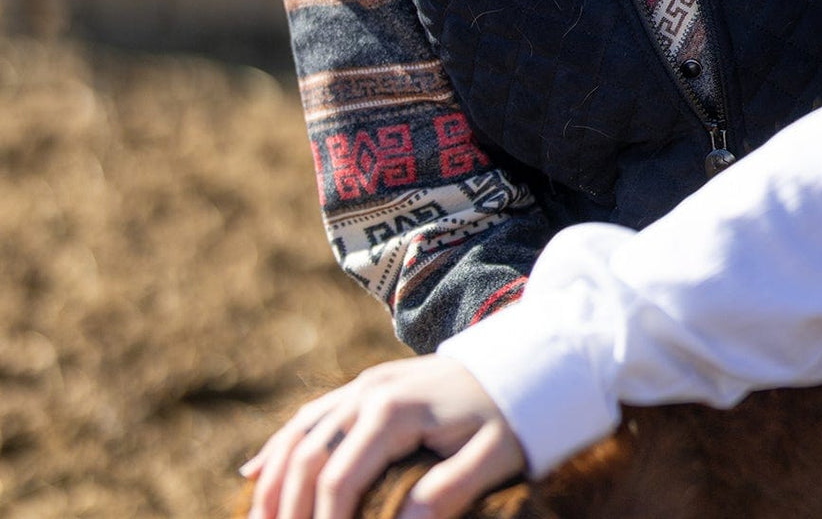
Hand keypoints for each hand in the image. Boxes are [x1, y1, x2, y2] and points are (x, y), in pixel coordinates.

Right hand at [240, 355, 525, 518]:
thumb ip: (446, 493)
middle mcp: (368, 391)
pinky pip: (309, 416)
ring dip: (271, 482)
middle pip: (306, 456)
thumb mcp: (493, 458)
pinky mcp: (365, 386)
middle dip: (285, 509)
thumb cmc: (511, 417)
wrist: (523, 362)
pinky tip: (253, 476)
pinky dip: (277, 446)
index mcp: (394, 411)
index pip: (338, 478)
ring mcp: (363, 385)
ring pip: (298, 434)